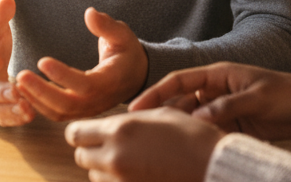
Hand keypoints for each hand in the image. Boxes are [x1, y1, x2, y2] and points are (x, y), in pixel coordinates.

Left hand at [15, 7, 147, 121]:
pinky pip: (57, 114)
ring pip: (59, 113)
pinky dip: (38, 105)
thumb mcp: (122, 35)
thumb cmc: (127, 52)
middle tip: (21, 75)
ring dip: (36, 100)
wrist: (135, 77)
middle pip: (67, 104)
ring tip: (17, 83)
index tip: (42, 61)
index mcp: (109, 81)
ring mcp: (88, 110)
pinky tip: (24, 91)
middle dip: (41, 91)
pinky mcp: (79, 111)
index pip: (85, 84)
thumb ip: (106, 26)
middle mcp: (98, 101)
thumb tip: (89, 13)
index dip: (63, 75)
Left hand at [66, 107, 221, 181]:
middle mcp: (115, 157)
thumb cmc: (193, 136)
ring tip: (130, 161)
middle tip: (109, 146)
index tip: (88, 132)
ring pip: (95, 176)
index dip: (80, 131)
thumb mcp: (160, 114)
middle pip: (81, 156)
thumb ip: (127, 120)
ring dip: (104, 168)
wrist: (215, 168)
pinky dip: (118, 181)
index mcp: (120, 130)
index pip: (75, 133)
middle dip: (91, 150)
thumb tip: (107, 126)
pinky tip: (137, 174)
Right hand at [130, 62, 290, 142]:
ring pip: (192, 122)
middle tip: (140, 135)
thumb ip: (227, 107)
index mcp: (219, 75)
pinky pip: (208, 134)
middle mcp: (216, 91)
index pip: (179, 81)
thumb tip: (197, 118)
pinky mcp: (233, 127)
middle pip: (181, 103)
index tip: (135, 108)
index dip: (155, 93)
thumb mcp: (258, 98)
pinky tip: (185, 156)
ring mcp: (223, 110)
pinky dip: (197, 143)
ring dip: (178, 133)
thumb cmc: (289, 93)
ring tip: (158, 149)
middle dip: (161, 117)